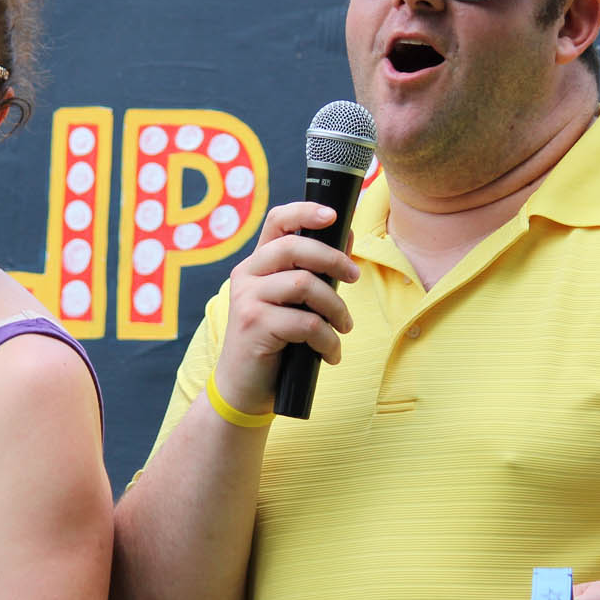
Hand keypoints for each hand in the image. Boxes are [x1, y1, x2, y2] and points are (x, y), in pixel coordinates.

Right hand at [212, 202, 359, 413]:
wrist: (245, 388)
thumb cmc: (275, 342)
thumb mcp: (295, 303)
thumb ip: (315, 271)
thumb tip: (347, 236)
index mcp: (257, 263)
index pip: (277, 221)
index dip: (305, 211)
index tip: (334, 215)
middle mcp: (247, 274)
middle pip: (295, 247)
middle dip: (333, 259)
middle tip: (354, 277)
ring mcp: (247, 299)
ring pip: (305, 284)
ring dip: (336, 307)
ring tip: (343, 327)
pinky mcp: (253, 325)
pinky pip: (305, 323)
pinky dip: (327, 340)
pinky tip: (330, 354)